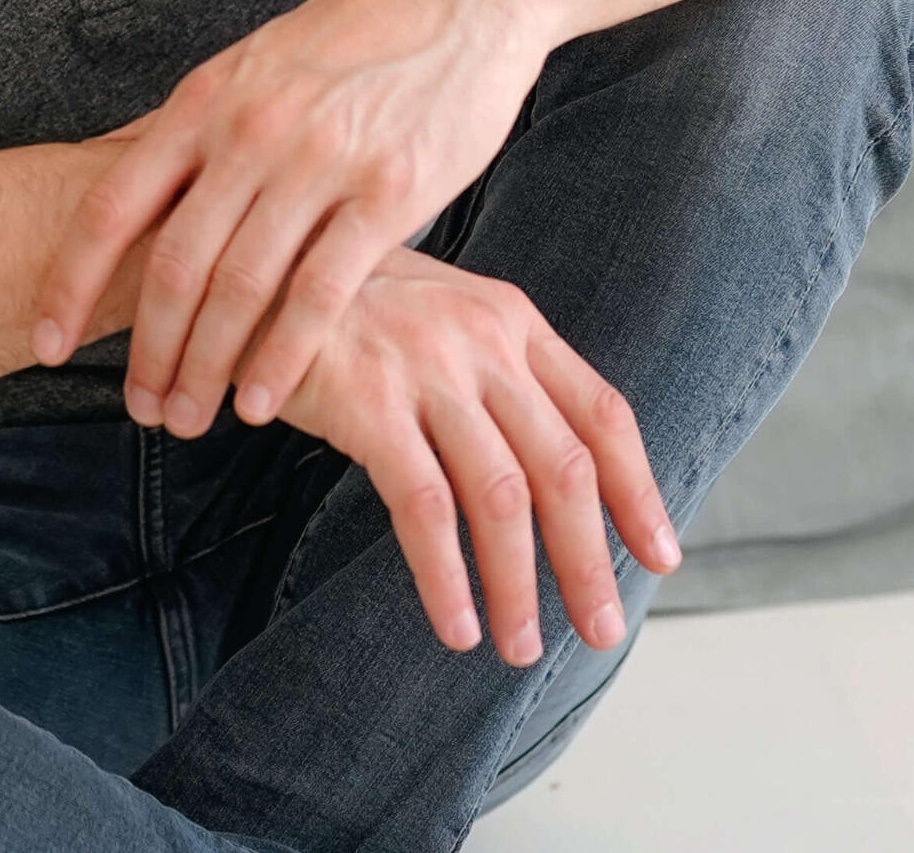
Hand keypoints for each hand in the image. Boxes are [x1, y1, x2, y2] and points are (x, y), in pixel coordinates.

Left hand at [31, 0, 548, 437]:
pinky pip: (320, 293)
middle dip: (148, 351)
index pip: (112, 205)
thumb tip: (143, 188)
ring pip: (240, 289)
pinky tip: (262, 401)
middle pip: (173, 265)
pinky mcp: (389, 191)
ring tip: (191, 417)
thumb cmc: (356, 33)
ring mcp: (319, 160)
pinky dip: (282, 357)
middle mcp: (250, 130)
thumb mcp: (256, 62)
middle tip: (140, 409)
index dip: (70, 282)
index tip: (47, 342)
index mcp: (206, 99)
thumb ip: (204, 128)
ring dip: (207, 368)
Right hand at [275, 247, 679, 662]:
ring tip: (518, 648)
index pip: (602, 412)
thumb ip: (496, 368)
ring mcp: (426, 367)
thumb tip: (551, 462)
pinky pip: (425, 509)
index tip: (661, 555)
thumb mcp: (440, 311)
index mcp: (512, 317)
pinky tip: (454, 623)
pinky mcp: (368, 400)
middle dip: (590, 559)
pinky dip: (446, 577)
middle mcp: (482, 338)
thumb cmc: (345, 302)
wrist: (252, 264)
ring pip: (502, 497)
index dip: (639, 489)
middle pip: (564, 466)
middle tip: (603, 630)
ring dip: (518, 585)